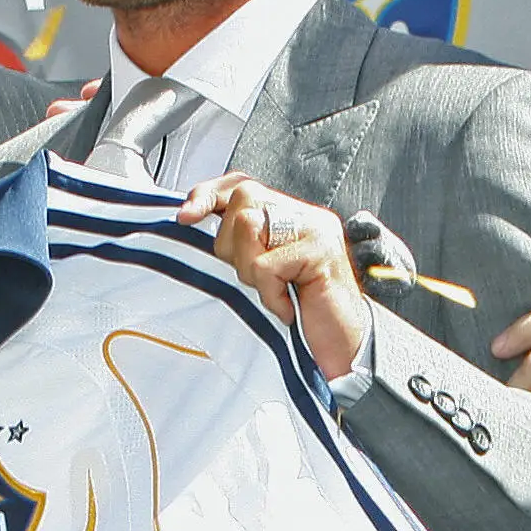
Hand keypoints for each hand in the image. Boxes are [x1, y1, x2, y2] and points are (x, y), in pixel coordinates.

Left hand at [181, 176, 367, 379]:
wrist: (344, 347)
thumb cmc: (301, 316)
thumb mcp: (260, 275)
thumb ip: (239, 244)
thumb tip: (190, 219)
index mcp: (291, 216)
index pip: (242, 184)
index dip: (210, 195)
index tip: (185, 218)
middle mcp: (305, 216)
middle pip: (243, 200)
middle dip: (232, 244)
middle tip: (256, 279)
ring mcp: (316, 229)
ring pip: (249, 226)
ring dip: (250, 270)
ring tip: (274, 291)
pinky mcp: (320, 251)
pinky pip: (266, 265)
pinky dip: (269, 294)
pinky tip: (287, 307)